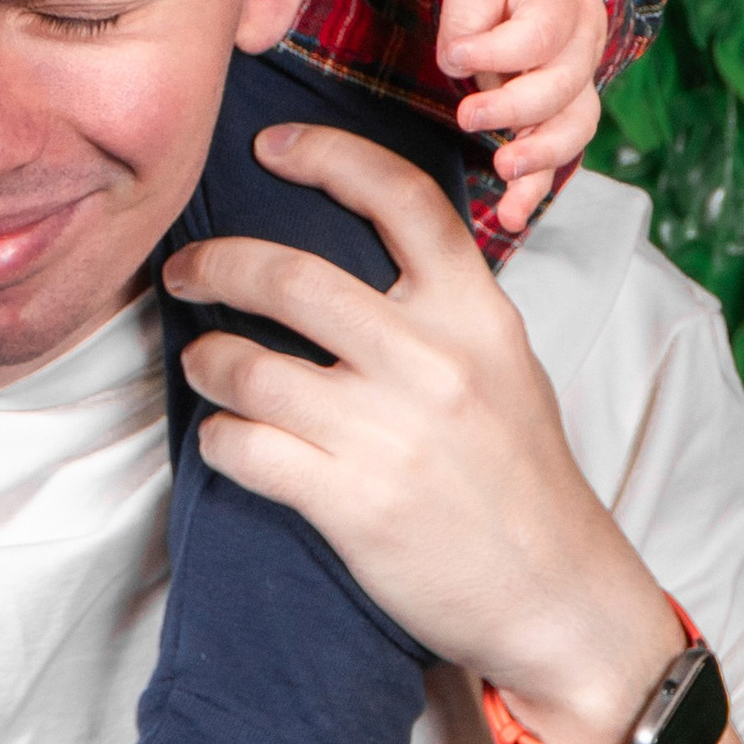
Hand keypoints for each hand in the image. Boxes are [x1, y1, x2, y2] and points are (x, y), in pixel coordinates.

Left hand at [165, 126, 680, 743]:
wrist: (558, 596)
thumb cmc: (521, 479)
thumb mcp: (506, 366)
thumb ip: (442, 308)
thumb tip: (355, 255)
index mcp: (477, 313)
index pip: (400, 197)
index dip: (327, 155)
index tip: (271, 148)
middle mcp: (433, 360)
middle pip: (291, 276)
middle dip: (216, 265)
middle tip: (186, 272)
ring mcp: (389, 432)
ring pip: (250, 367)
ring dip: (207, 361)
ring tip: (203, 364)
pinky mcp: (352, 502)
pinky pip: (245, 447)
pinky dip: (221, 439)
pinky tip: (230, 440)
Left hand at [435, 0, 609, 234]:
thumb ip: (470, 2)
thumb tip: (458, 58)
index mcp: (565, 0)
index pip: (541, 35)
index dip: (498, 52)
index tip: (453, 57)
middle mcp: (582, 48)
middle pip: (563, 88)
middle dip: (515, 108)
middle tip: (466, 116)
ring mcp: (577, 89)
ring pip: (572, 130)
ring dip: (538, 157)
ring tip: (502, 171)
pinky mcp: (558, 122)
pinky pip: (557, 160)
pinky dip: (535, 190)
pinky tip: (512, 216)